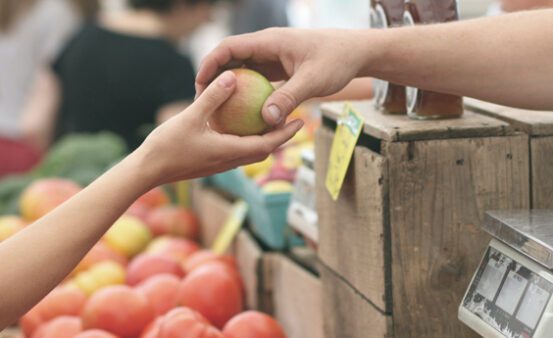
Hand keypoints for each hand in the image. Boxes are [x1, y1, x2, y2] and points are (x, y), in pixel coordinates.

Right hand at [134, 70, 302, 186]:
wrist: (147, 171)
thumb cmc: (167, 146)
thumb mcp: (190, 117)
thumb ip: (212, 97)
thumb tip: (232, 76)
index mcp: (229, 152)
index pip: (267, 145)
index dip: (285, 134)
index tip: (300, 121)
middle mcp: (229, 161)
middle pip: (263, 151)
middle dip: (280, 137)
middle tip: (293, 120)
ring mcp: (220, 164)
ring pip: (250, 152)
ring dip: (264, 139)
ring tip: (271, 121)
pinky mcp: (210, 163)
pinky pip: (236, 151)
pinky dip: (246, 139)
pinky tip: (240, 125)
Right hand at [195, 28, 367, 125]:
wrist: (356, 52)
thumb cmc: (337, 60)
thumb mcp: (313, 80)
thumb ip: (289, 98)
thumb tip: (266, 120)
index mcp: (269, 41)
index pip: (229, 47)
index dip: (210, 64)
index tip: (199, 85)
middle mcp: (267, 47)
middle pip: (230, 58)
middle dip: (214, 78)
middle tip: (203, 102)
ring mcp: (272, 57)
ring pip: (242, 70)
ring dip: (229, 87)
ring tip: (218, 110)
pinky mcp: (279, 68)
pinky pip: (256, 80)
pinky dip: (247, 93)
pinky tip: (243, 113)